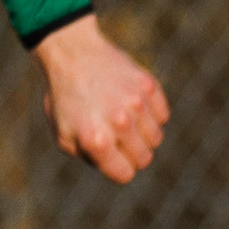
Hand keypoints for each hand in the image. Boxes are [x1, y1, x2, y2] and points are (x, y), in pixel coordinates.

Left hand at [33, 15, 167, 182]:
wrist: (71, 54)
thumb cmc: (65, 100)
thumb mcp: (64, 135)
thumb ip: (91, 159)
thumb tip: (120, 168)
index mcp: (95, 140)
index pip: (125, 174)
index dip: (118, 168)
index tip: (111, 156)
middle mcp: (119, 123)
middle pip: (144, 158)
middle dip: (130, 152)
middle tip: (114, 136)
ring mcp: (136, 103)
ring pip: (156, 138)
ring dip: (141, 133)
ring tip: (119, 117)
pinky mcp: (148, 86)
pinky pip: (163, 115)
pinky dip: (151, 113)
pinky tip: (129, 101)